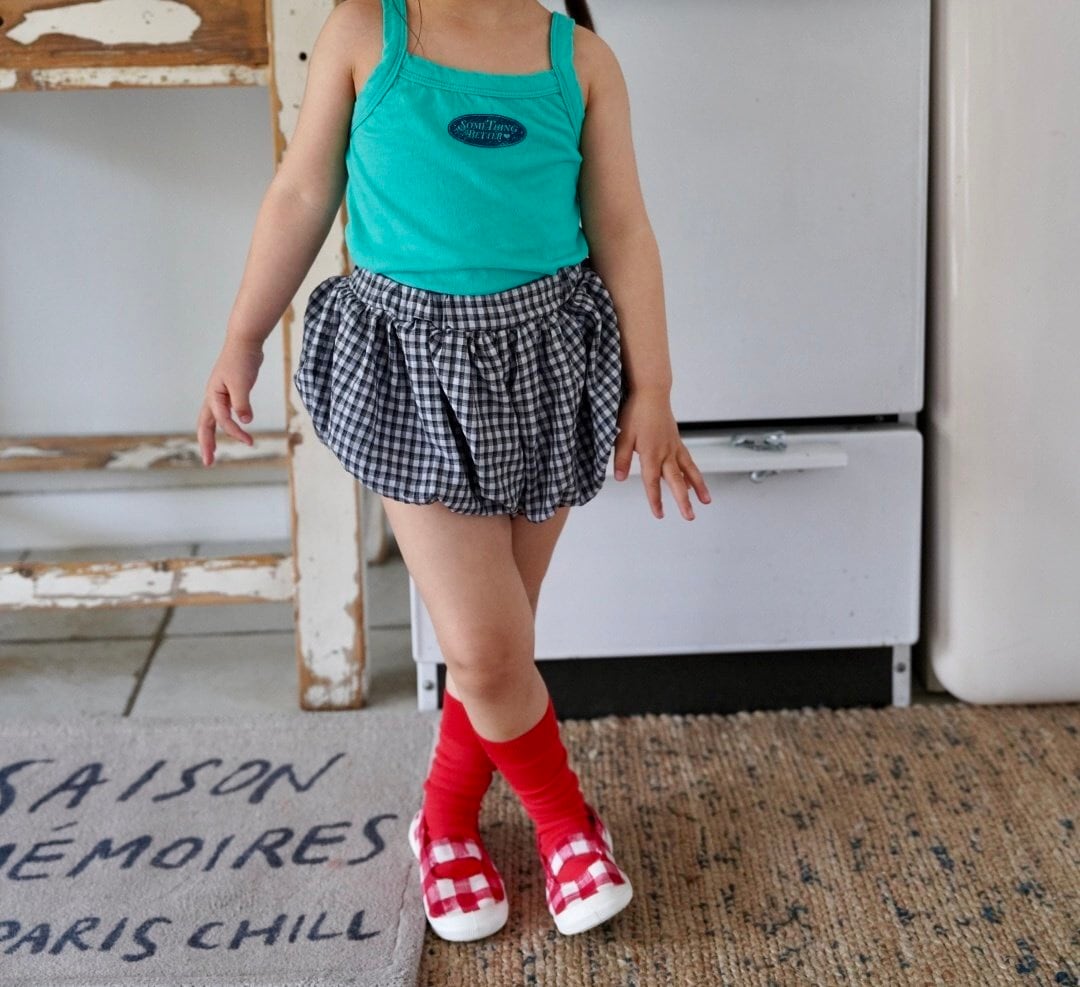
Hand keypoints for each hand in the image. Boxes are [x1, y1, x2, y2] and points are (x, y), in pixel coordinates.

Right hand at [196, 338, 264, 465]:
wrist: (245, 343)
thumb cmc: (242, 361)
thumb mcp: (242, 384)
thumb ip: (242, 403)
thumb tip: (244, 422)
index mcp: (213, 395)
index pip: (222, 420)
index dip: (234, 432)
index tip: (249, 442)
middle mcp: (213, 396)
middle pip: (205, 425)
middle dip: (206, 444)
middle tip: (208, 463)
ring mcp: (219, 395)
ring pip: (211, 419)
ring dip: (211, 436)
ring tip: (213, 452)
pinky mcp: (229, 392)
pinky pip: (223, 413)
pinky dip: (224, 424)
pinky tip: (231, 429)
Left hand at [611, 389, 711, 519]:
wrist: (651, 392)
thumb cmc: (636, 412)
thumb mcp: (622, 436)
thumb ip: (621, 458)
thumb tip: (620, 478)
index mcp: (651, 454)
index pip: (652, 482)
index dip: (656, 500)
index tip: (660, 514)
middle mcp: (666, 453)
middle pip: (676, 481)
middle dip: (683, 501)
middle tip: (689, 516)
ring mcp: (674, 447)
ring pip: (689, 471)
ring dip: (698, 487)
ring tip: (706, 501)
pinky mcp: (677, 441)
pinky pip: (688, 460)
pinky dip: (693, 473)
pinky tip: (695, 482)